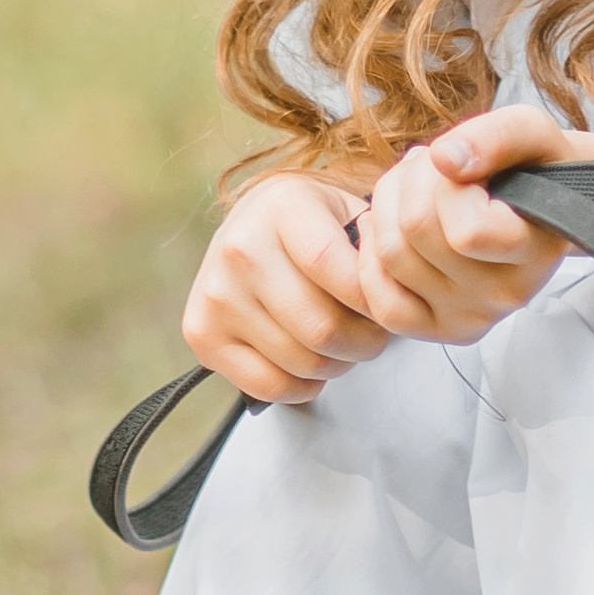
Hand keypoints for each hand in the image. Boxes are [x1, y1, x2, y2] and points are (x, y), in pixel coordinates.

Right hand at [183, 176, 390, 403]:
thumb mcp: (345, 210)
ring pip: (302, 362)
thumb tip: (391, 291)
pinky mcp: (202, 334)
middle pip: (321, 327)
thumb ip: (373, 245)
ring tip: (343, 344)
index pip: (331, 267)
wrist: (250, 224)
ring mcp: (216, 294)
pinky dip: (303, 386)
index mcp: (281, 208)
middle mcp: (240, 249)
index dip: (371, 301)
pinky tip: (309, 362)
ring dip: (337, 365)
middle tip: (373, 335)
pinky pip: (269, 385)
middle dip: (364, 343)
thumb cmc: (308, 225)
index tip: (386, 308)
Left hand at [353, 103, 580, 345]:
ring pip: (391, 257)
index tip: (465, 168)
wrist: (541, 205)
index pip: (467, 232)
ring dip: (388, 205)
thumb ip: (496, 137)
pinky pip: (382, 303)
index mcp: (537, 251)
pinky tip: (387, 228)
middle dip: (411, 181)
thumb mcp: (531, 132)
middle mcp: (506, 295)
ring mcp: (471, 318)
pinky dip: (371, 258)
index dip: (449, 186)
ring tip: (413, 188)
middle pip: (416, 233)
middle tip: (430, 166)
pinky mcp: (439, 329)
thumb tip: (445, 159)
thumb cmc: (533, 168)